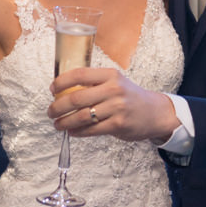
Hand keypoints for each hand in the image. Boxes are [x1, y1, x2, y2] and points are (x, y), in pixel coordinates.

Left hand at [47, 67, 179, 142]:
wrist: (155, 112)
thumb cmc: (129, 96)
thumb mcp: (115, 82)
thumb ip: (94, 84)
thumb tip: (63, 91)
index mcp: (110, 75)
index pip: (79, 74)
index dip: (61, 82)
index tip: (52, 90)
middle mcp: (113, 89)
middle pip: (76, 98)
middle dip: (57, 107)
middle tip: (50, 111)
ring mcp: (116, 107)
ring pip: (81, 116)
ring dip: (64, 122)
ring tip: (57, 124)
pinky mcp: (118, 124)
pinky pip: (91, 129)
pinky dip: (77, 131)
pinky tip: (71, 131)